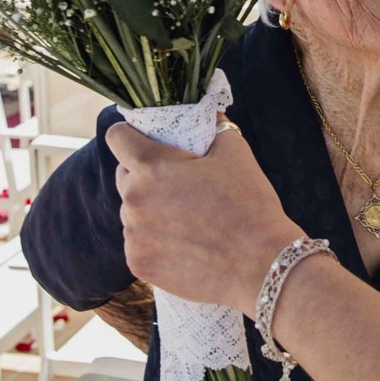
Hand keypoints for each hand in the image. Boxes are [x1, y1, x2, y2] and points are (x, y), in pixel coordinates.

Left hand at [105, 120, 301, 316]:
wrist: (262, 265)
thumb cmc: (249, 205)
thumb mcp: (236, 153)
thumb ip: (215, 127)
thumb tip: (208, 115)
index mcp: (152, 166)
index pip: (117, 137)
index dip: (130, 134)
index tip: (144, 139)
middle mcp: (134, 199)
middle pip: (124, 176)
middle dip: (143, 174)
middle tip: (176, 183)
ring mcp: (133, 235)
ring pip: (132, 212)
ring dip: (149, 210)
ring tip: (185, 219)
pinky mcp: (138, 264)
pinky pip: (137, 244)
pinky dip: (154, 242)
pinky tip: (183, 245)